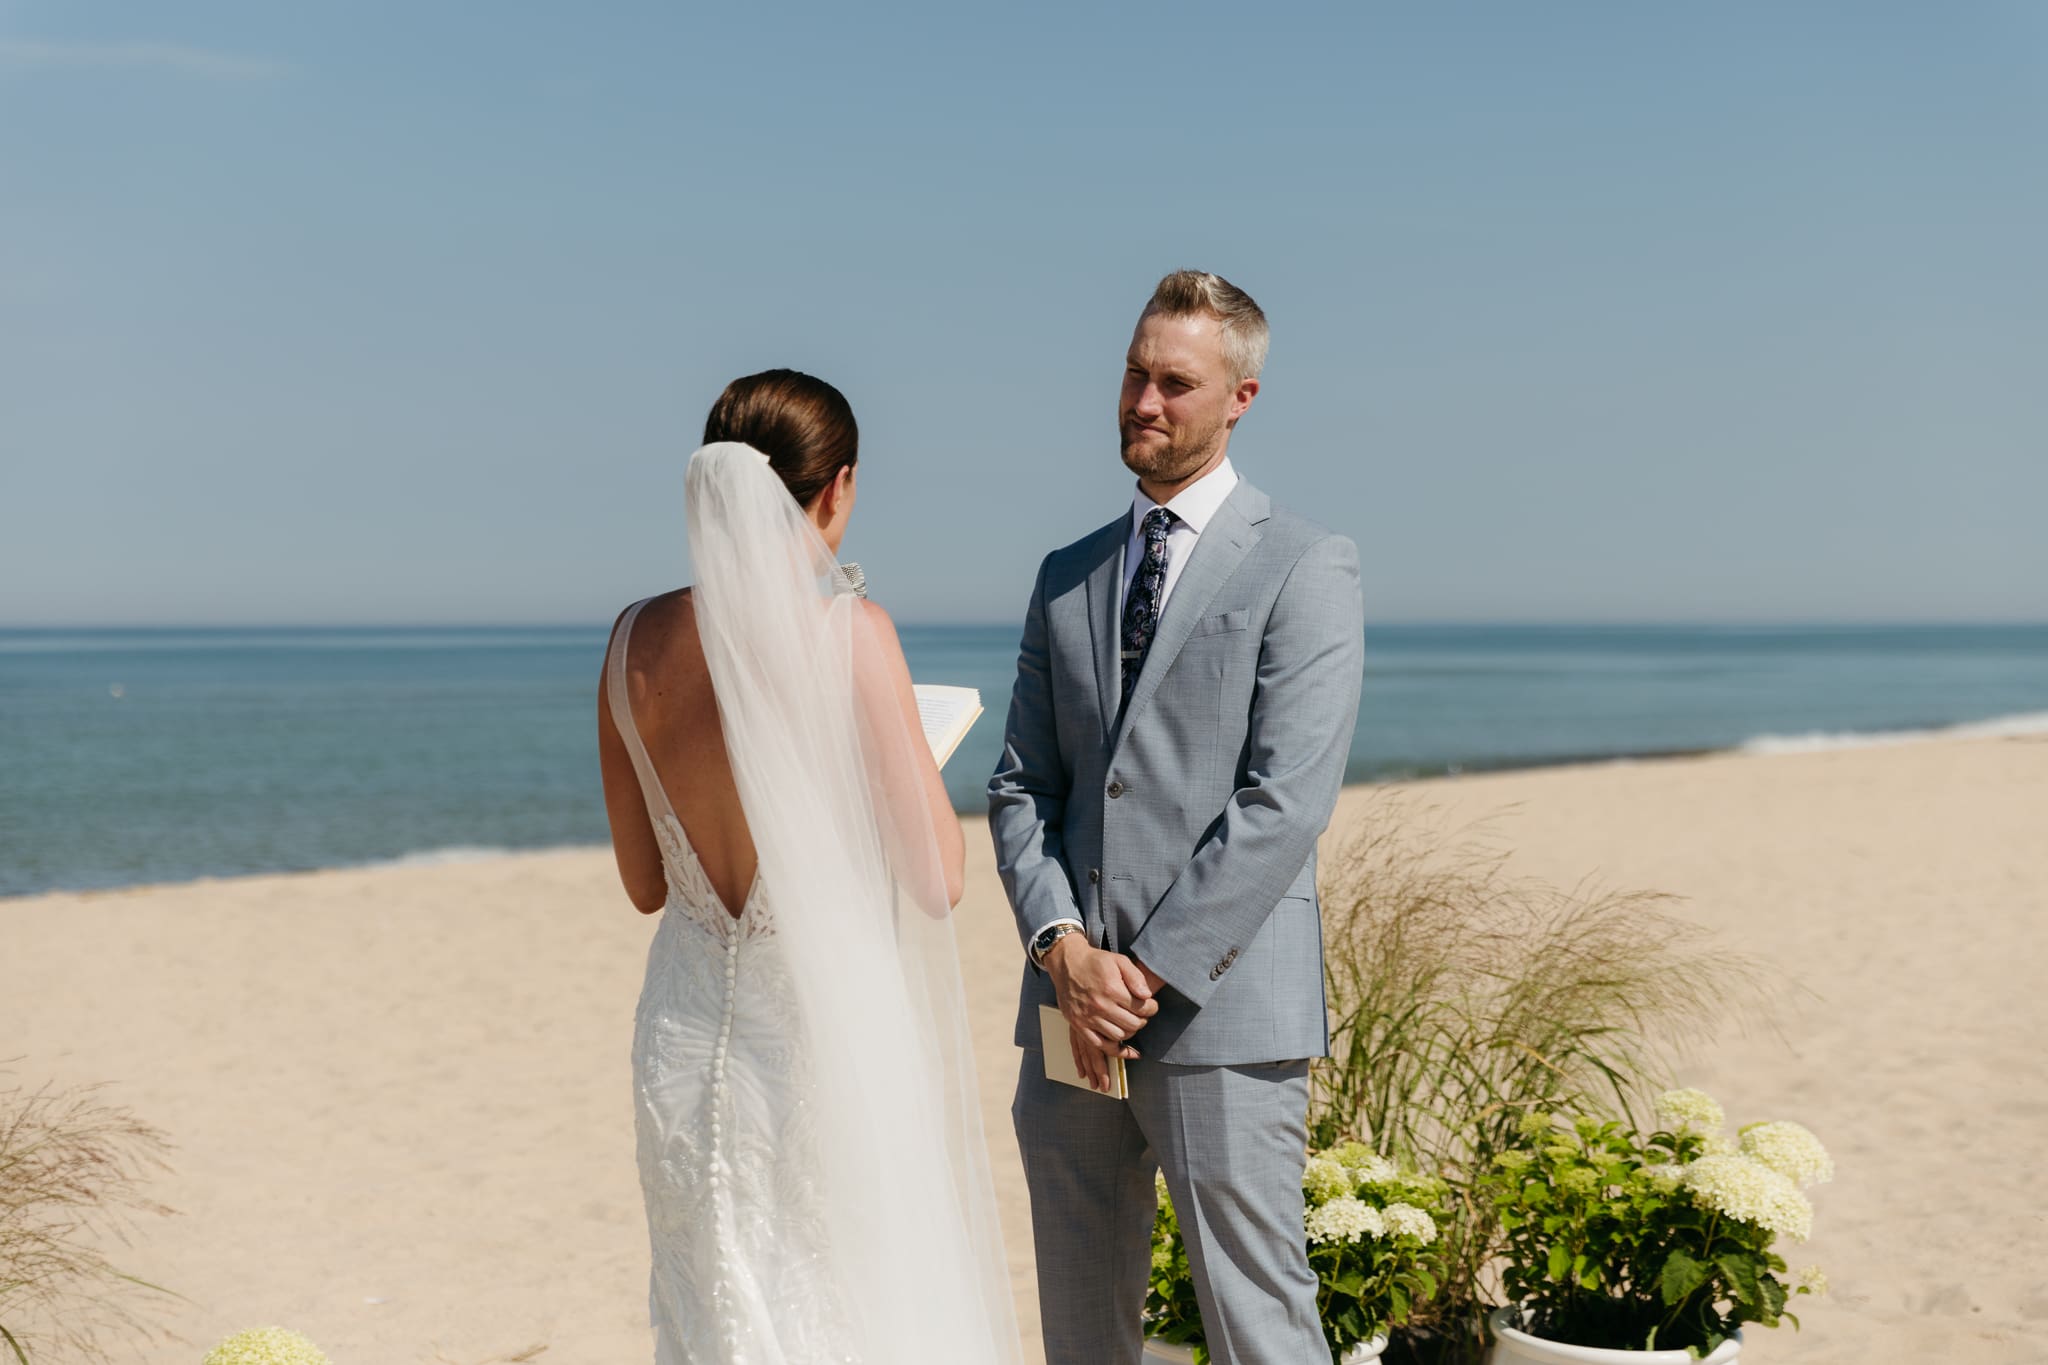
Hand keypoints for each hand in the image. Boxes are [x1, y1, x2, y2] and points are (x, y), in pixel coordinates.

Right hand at [1044, 937, 1158, 1091]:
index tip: (1151, 1006)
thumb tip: (1147, 996)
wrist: (1067, 963)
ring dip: (1129, 1032)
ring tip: (1130, 1023)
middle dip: (1142, 1021)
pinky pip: (1099, 1044)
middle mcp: (1100, 1005)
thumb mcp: (1119, 960)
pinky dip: (1113, 1048)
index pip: (1141, 1008)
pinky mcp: (1078, 1025)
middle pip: (1132, 1024)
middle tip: (1141, 1015)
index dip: (1151, 1008)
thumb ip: (1136, 977)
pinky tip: (1120, 1043)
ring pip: (1118, 1036)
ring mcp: (1088, 1017)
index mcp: (1112, 989)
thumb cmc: (1095, 962)